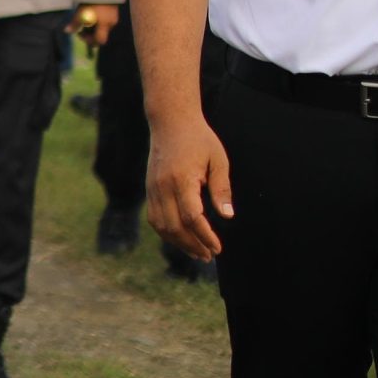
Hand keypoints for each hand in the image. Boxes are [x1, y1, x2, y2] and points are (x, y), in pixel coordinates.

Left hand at [69, 3, 119, 48]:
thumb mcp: (81, 12)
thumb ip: (75, 23)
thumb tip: (67, 31)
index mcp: (105, 25)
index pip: (100, 40)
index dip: (89, 40)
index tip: (79, 34)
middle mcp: (112, 23)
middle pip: (101, 34)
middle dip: (90, 34)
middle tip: (81, 27)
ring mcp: (114, 16)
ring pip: (103, 27)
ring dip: (93, 26)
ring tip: (85, 17)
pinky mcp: (113, 10)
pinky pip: (105, 20)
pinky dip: (98, 20)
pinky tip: (91, 11)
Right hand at [145, 115, 232, 261]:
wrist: (170, 122)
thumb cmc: (199, 139)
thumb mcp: (218, 159)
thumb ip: (222, 188)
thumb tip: (228, 216)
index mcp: (181, 179)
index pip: (191, 217)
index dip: (205, 236)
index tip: (218, 248)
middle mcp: (162, 186)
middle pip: (174, 227)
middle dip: (193, 245)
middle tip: (210, 256)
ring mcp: (153, 188)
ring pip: (161, 226)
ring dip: (179, 243)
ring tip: (197, 253)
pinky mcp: (149, 189)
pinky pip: (154, 218)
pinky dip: (167, 233)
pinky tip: (181, 239)